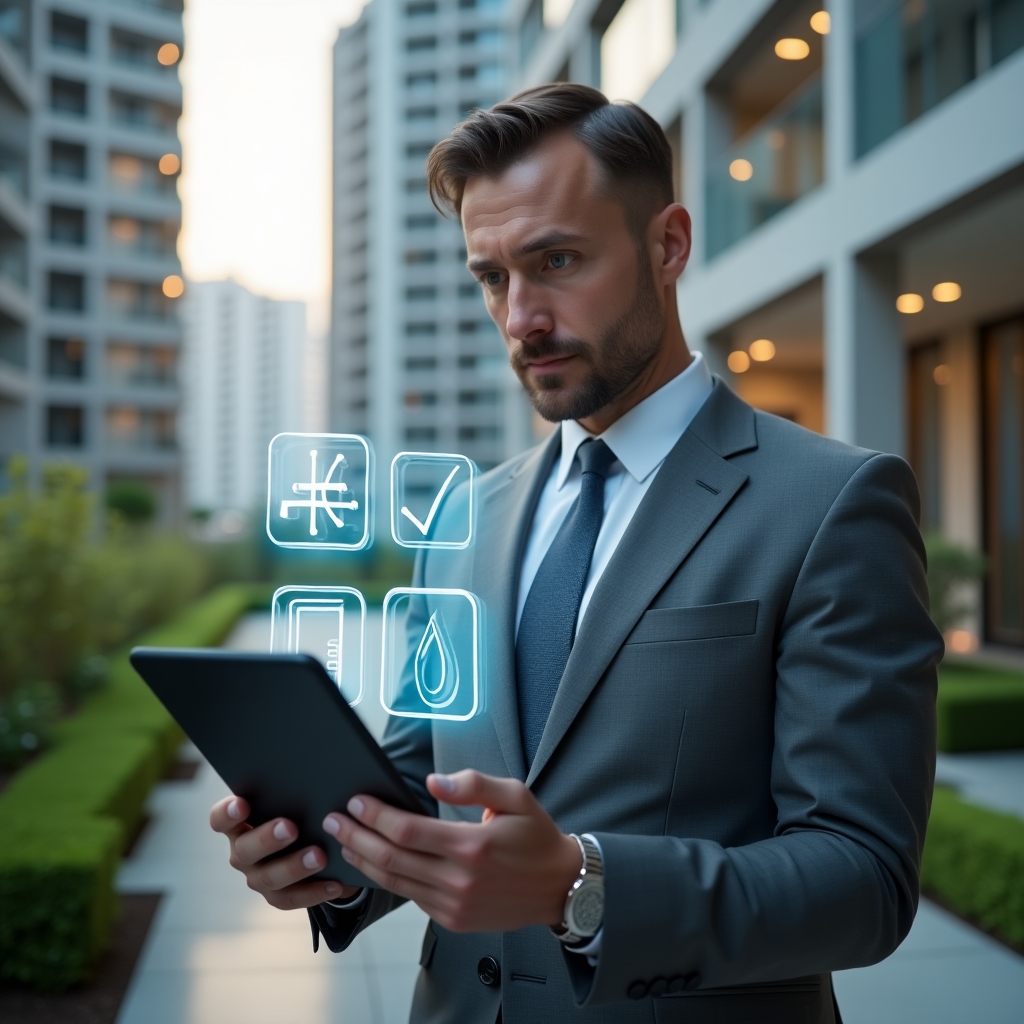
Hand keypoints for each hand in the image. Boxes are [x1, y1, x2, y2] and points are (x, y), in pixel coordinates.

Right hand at [210, 795, 360, 909]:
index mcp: (238, 824)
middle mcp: (242, 852)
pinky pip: (292, 898)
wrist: (313, 841)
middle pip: (245, 850)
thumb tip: (313, 777)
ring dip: (294, 867)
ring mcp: (257, 876)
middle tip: (291, 827)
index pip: (220, 819)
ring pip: (269, 877)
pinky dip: (315, 891)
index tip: (242, 803)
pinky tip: (335, 884)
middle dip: (267, 839)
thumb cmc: (298, 809)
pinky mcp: (277, 896)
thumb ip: (292, 792)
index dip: (227, 813)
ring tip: (320, 856)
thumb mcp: (292, 800)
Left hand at [323, 770, 581, 932]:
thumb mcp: (516, 796)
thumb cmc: (537, 837)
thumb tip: (433, 782)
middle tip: (334, 820)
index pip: (407, 831)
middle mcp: (459, 879)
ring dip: (365, 861)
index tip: (356, 801)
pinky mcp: (453, 920)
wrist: (560, 887)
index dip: (376, 816)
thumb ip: (474, 784)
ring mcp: (455, 904)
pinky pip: (412, 898)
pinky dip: (388, 881)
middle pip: (392, 858)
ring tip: (344, 842)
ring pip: (396, 883)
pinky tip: (375, 865)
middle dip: (357, 837)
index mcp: (472, 845)